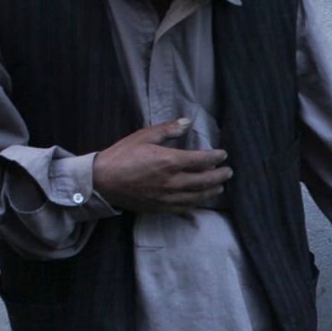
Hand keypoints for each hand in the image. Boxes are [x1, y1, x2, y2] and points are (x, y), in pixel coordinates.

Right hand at [92, 118, 232, 213]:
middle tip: (228, 172)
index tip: (223, 154)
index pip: (202, 160)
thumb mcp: (143, 136)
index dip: (216, 157)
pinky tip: (201, 199)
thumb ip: (168, 130)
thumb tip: (187, 122)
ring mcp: (168, 197)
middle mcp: (172, 181)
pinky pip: (185, 207)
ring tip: (220, 187)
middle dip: (220, 175)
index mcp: (169, 161)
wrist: (103, 181)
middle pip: (205, 180)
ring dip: (212, 191)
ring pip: (198, 196)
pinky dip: (197, 203)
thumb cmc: (122, 155)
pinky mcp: (162, 208)